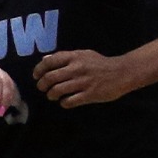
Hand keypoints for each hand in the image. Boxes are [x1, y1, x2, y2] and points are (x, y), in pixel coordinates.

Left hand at [34, 50, 150, 107]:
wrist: (122, 73)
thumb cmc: (100, 64)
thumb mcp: (84, 55)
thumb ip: (65, 58)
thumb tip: (45, 60)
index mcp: (75, 57)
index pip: (50, 62)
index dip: (39, 70)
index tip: (36, 76)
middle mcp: (77, 68)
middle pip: (50, 78)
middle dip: (42, 85)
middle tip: (42, 88)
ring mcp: (83, 82)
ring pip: (57, 90)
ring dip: (51, 95)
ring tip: (52, 96)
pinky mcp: (89, 95)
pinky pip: (69, 101)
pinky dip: (63, 103)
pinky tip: (65, 101)